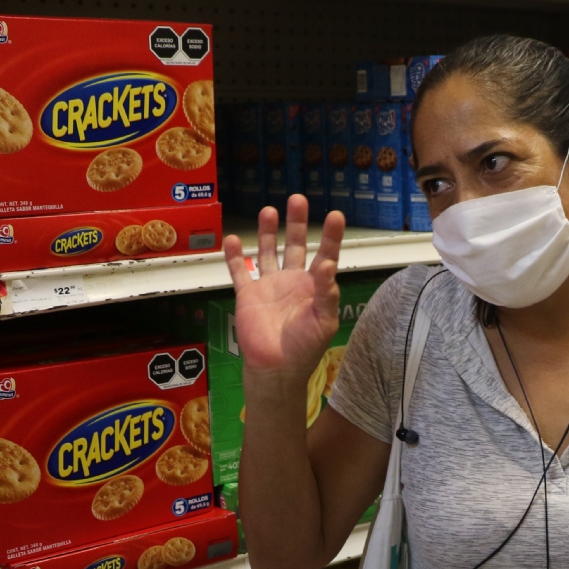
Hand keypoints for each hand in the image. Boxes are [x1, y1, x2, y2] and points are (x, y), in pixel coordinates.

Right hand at [223, 196, 343, 385]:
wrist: (276, 368)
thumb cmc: (304, 346)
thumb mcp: (323, 320)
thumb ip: (327, 292)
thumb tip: (329, 263)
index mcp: (314, 286)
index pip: (325, 254)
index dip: (331, 236)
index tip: (336, 215)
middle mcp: (292, 281)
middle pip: (295, 245)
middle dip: (296, 223)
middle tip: (297, 199)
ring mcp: (269, 285)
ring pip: (267, 252)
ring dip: (267, 232)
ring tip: (268, 210)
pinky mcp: (248, 294)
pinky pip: (240, 271)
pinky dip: (235, 256)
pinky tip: (232, 239)